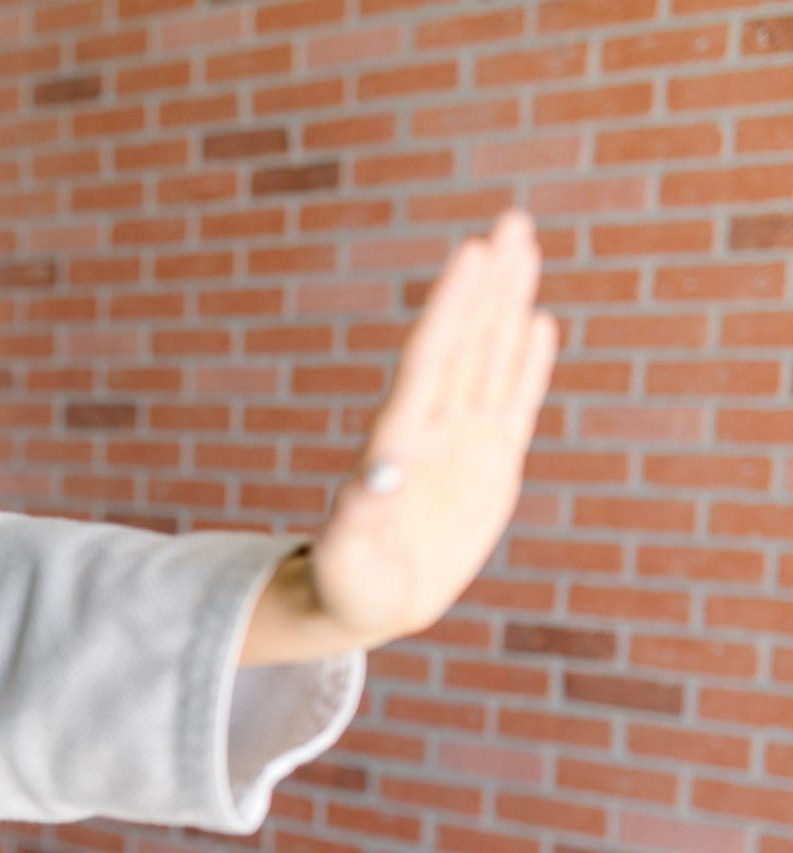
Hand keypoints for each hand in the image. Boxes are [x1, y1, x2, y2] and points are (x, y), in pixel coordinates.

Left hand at [306, 207, 559, 645]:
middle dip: (489, 283)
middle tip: (511, 220)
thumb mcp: (347, 561)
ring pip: (493, 358)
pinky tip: (538, 319)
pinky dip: (526, 364)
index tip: (468, 256)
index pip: (431, 360)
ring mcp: (464, 443)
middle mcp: (434, 430)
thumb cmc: (349, 586)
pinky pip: (514, 403)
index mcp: (400, 444)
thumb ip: (356, 523)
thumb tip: (369, 483)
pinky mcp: (490, 465)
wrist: (371, 600)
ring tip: (525, 245)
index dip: (451, 308)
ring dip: (509, 303)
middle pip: (467, 342)